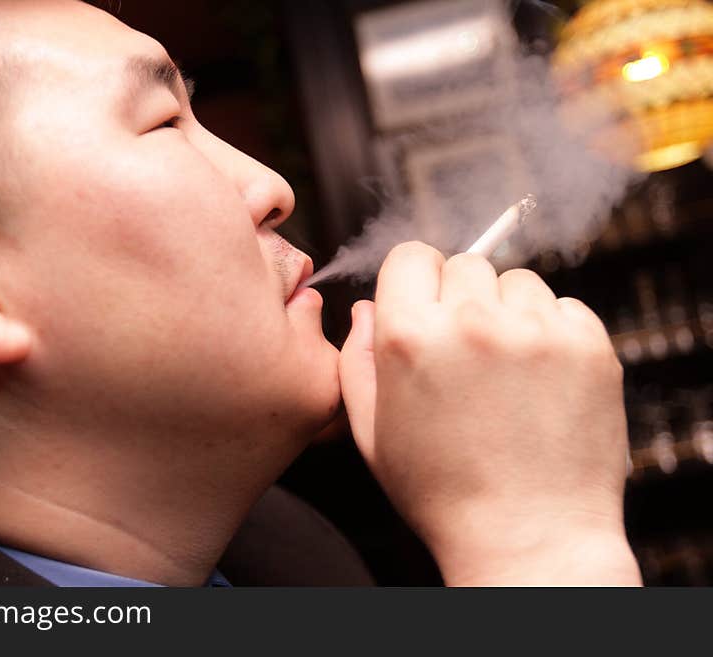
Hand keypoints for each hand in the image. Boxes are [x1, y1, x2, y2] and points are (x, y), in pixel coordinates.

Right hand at [339, 242, 640, 585]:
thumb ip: (356, 359)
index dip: (415, 280)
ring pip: (518, 282)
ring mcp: (536, 331)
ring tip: (507, 372)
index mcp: (409, 337)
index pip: (412, 254)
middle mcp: (472, 322)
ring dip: (510, 312)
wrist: (529, 539)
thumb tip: (367, 308)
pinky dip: (553, 331)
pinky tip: (542, 382)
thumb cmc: (443, 493)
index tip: (426, 306)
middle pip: (466, 264)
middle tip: (467, 353)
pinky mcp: (589, 345)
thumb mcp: (371, 433)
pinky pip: (565, 307)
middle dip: (461, 298)